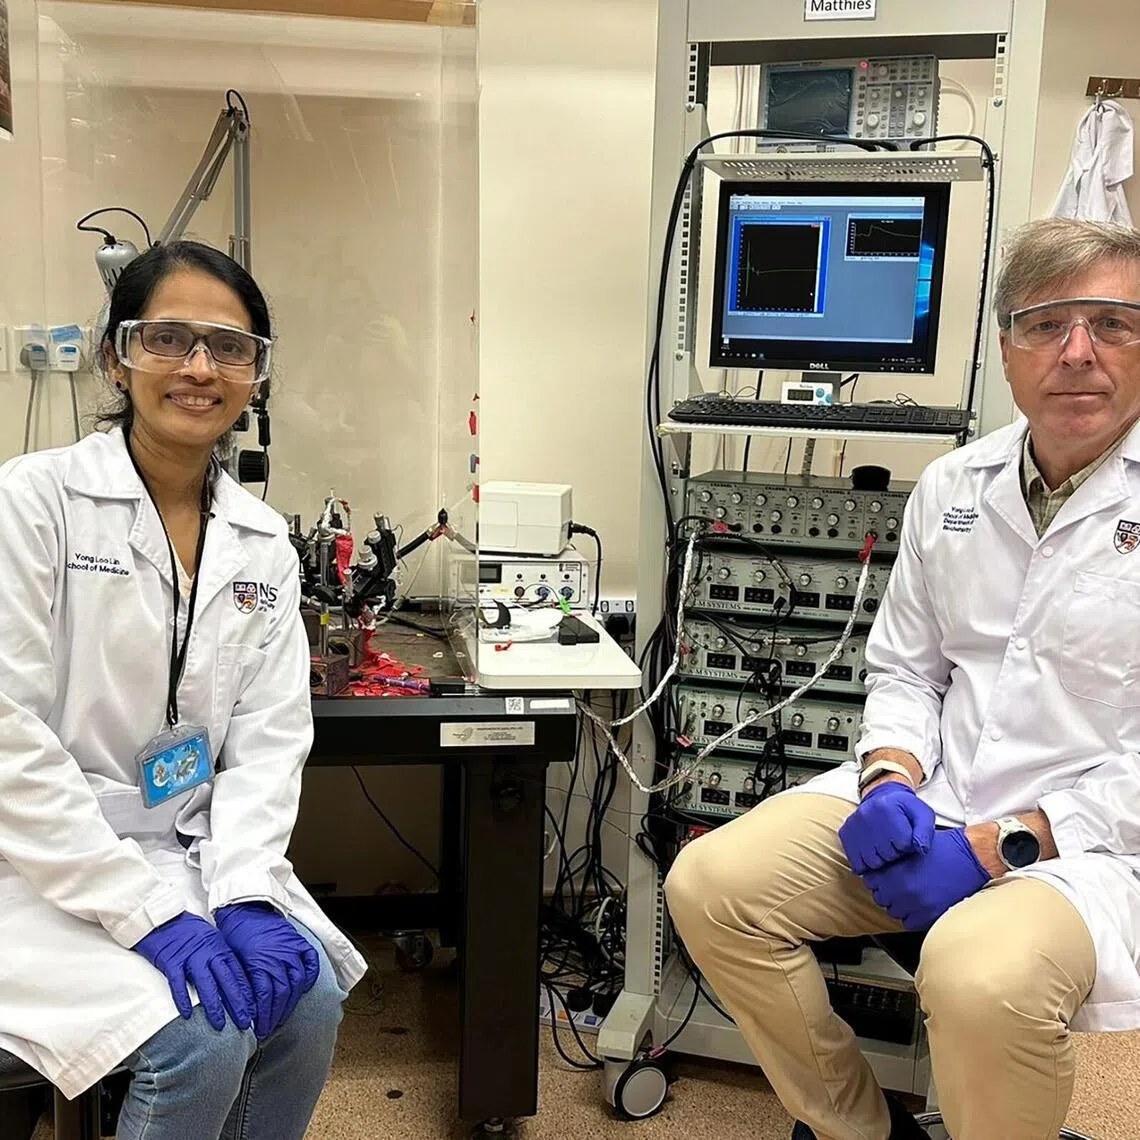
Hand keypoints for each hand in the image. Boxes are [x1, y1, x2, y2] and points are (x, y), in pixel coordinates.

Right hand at [133, 912, 253, 1031]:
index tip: (255, 1009)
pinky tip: (188, 1014)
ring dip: (214, 1006)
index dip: (247, 992)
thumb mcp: (210, 939)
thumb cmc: (187, 930)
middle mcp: (208, 952)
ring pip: (206, 984)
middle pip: (226, 981)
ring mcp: (190, 957)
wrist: (162, 917)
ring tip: (221, 1024)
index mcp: (219, 947)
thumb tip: (232, 978)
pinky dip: (183, 999)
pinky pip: (178, 983)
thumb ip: (220, 956)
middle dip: (238, 1003)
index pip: (237, 972)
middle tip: (246, 1022)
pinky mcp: (171, 962)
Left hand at [215, 902, 320, 1038]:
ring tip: (284, 1015)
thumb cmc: (235, 934)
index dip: (264, 1017)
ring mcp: (291, 950)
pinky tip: (305, 988)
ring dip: (291, 1003)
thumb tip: (245, 1008)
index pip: (265, 999)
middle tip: (270, 1028)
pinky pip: (311, 961)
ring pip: (297, 983)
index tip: (260, 1031)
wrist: (245, 907)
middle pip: (282, 994)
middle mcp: (278, 958)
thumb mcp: (232, 960)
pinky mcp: (299, 942)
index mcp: (260, 963)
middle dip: (276, 1015)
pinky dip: (311, 976)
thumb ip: (243, 983)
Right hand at [838, 780, 934, 874]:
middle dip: (895, 853)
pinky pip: (857, 863)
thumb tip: (920, 849)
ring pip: (872, 862)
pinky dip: (867, 863)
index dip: (909, 845)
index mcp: (887, 806)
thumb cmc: (905, 811)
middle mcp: (866, 814)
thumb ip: (925, 831)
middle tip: (895, 842)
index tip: (907, 837)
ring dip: (882, 860)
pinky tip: (873, 852)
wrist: (882, 800)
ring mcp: (853, 824)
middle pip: (887, 854)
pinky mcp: (844, 833)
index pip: (904, 844)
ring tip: (884, 846)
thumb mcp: (922, 815)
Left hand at [862, 828, 990, 930]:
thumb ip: (893, 861)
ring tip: (908, 895)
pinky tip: (918, 905)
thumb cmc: (944, 849)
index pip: (870, 882)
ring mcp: (919, 906)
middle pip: (881, 899)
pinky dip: (912, 916)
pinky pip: (911, 923)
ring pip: (894, 912)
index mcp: (897, 872)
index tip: (882, 876)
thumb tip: (878, 867)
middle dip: (886, 891)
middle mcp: (905, 891)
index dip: (876, 878)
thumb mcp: (911, 847)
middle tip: (896, 885)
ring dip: (899, 905)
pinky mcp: (932, 916)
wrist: (971, 858)